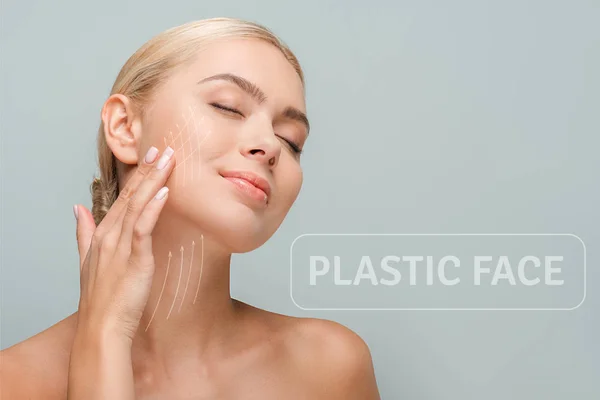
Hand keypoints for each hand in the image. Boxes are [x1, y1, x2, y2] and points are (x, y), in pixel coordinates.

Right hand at [67, 146, 174, 399]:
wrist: (101, 328)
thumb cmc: (101, 299)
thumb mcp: (88, 261)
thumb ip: (83, 233)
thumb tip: (77, 208)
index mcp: (102, 235)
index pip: (123, 198)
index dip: (138, 177)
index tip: (151, 157)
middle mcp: (109, 236)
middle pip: (131, 196)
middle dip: (148, 170)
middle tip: (164, 148)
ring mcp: (120, 246)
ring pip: (138, 205)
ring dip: (154, 180)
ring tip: (168, 159)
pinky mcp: (133, 258)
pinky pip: (143, 228)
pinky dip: (153, 208)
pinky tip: (164, 192)